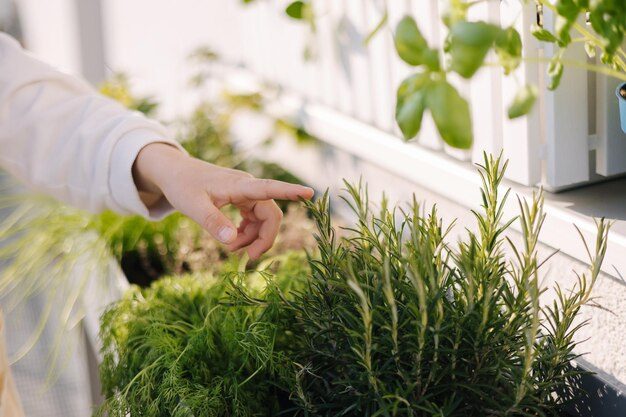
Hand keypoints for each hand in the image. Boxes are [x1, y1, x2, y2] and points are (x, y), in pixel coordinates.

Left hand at [133, 143, 313, 258]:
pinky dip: (246, 233)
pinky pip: (253, 219)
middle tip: (248, 258)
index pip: (270, 188)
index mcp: (240, 185)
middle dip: (264, 238)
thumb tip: (232, 242)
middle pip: (270, 214)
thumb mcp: (193, 206)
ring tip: (232, 250)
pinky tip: (232, 241)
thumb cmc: (183, 185)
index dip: (291, 191)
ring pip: (263, 219)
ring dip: (253, 237)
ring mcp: (245, 194)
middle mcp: (247, 188)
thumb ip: (213, 223)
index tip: (310, 192)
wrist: (174, 172)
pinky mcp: (240, 199)